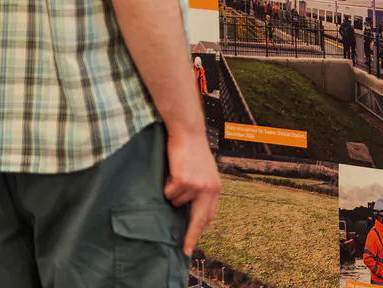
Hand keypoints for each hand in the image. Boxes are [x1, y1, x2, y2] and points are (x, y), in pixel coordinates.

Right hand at [164, 128, 219, 255]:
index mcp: (215, 188)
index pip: (209, 215)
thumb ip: (201, 190)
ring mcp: (196, 185)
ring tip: (177, 174)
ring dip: (173, 193)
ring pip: (176, 202)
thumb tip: (191, 210)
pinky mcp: (183, 180)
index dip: (200, 231)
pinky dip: (166, 185)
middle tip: (185, 250)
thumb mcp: (204, 172)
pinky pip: (168, 192)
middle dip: (191, 236)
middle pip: (198, 220)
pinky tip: (172, 171)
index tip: (192, 244)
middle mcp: (209, 188)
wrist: (188, 132)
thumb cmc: (193, 151)